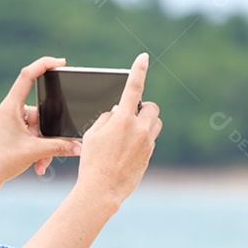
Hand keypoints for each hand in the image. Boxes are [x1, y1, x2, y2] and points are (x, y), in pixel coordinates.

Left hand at [0, 57, 83, 198]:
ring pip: (34, 129)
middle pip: (38, 114)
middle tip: (52, 152)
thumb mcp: (34, 152)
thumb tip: (79, 147)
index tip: (60, 63)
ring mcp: (4, 122)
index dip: (44, 65)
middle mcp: (6, 111)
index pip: (27, 76)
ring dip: (41, 146)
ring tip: (41, 164)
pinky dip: (33, 148)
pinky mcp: (4, 133)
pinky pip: (26, 135)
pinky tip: (36, 165)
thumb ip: (59, 147)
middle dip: (48, 134)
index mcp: (9, 107)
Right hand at [76, 53, 161, 204]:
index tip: (144, 57)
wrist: (102, 190)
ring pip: (155, 123)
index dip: (139, 70)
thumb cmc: (92, 162)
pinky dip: (142, 139)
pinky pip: (151, 140)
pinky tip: (127, 151)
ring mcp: (147, 143)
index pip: (133, 88)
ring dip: (146, 122)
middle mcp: (139, 129)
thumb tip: (118, 111)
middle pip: (151, 107)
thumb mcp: (92, 134)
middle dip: (143, 108)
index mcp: (123, 120)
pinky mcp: (149, 155)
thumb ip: (107, 118)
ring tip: (129, 133)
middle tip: (129, 116)